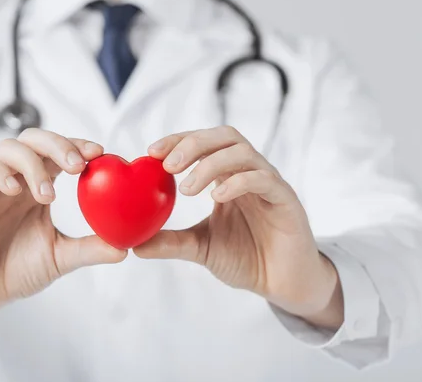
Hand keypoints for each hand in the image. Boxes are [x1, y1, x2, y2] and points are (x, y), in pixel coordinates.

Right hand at [0, 129, 125, 330]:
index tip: (99, 153)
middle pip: (34, 139)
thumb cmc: (17, 271)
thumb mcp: (60, 258)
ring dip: (32, 164)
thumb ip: (90, 249)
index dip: (77, 145)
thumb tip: (126, 247)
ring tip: (47, 195)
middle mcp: (15, 180)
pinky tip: (15, 190)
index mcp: (37, 187)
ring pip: (7, 148)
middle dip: (58, 145)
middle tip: (77, 166)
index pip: (58, 152)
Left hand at [135, 126, 342, 328]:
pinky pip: (263, 179)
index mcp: (228, 177)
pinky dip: (237, 182)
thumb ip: (172, 242)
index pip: (204, 143)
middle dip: (192, 143)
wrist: (284, 284)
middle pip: (224, 136)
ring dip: (210, 163)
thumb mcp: (201, 248)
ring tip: (187, 189)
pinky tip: (217, 196)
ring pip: (243, 152)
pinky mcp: (286, 200)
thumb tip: (135, 244)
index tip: (151, 152)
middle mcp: (249, 173)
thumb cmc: (247, 259)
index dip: (178, 140)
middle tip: (167, 164)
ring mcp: (269, 184)